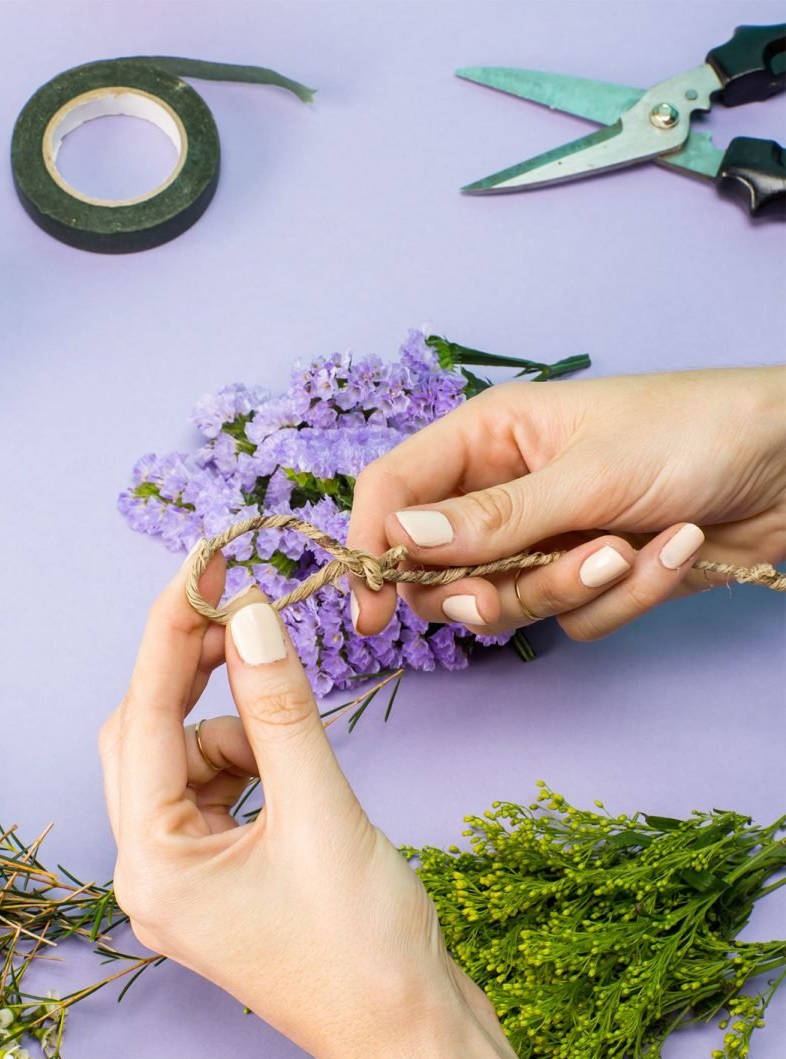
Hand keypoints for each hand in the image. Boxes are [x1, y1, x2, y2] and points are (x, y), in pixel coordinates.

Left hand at [98, 548, 457, 1058]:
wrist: (419, 1038)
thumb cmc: (368, 952)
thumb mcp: (323, 814)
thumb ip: (282, 711)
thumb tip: (251, 621)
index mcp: (154, 869)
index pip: (143, 719)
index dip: (171, 633)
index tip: (202, 564)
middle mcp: (156, 874)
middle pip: (148, 737)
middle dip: (195, 673)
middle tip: (249, 614)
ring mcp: (192, 878)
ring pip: (190, 758)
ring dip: (239, 723)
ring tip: (302, 733)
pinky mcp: (231, 875)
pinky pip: (223, 787)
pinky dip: (258, 756)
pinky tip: (301, 767)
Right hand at [347, 366, 785, 640]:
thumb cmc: (694, 433)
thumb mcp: (587, 473)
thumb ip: (491, 519)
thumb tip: (400, 542)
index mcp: (490, 438)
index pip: (396, 492)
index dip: (372, 550)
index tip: (370, 612)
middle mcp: (507, 491)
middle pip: (443, 567)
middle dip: (483, 589)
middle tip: (509, 594)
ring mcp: (549, 538)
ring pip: (510, 602)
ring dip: (569, 587)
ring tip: (626, 550)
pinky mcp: (593, 577)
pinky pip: (575, 618)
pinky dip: (624, 597)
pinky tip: (674, 549)